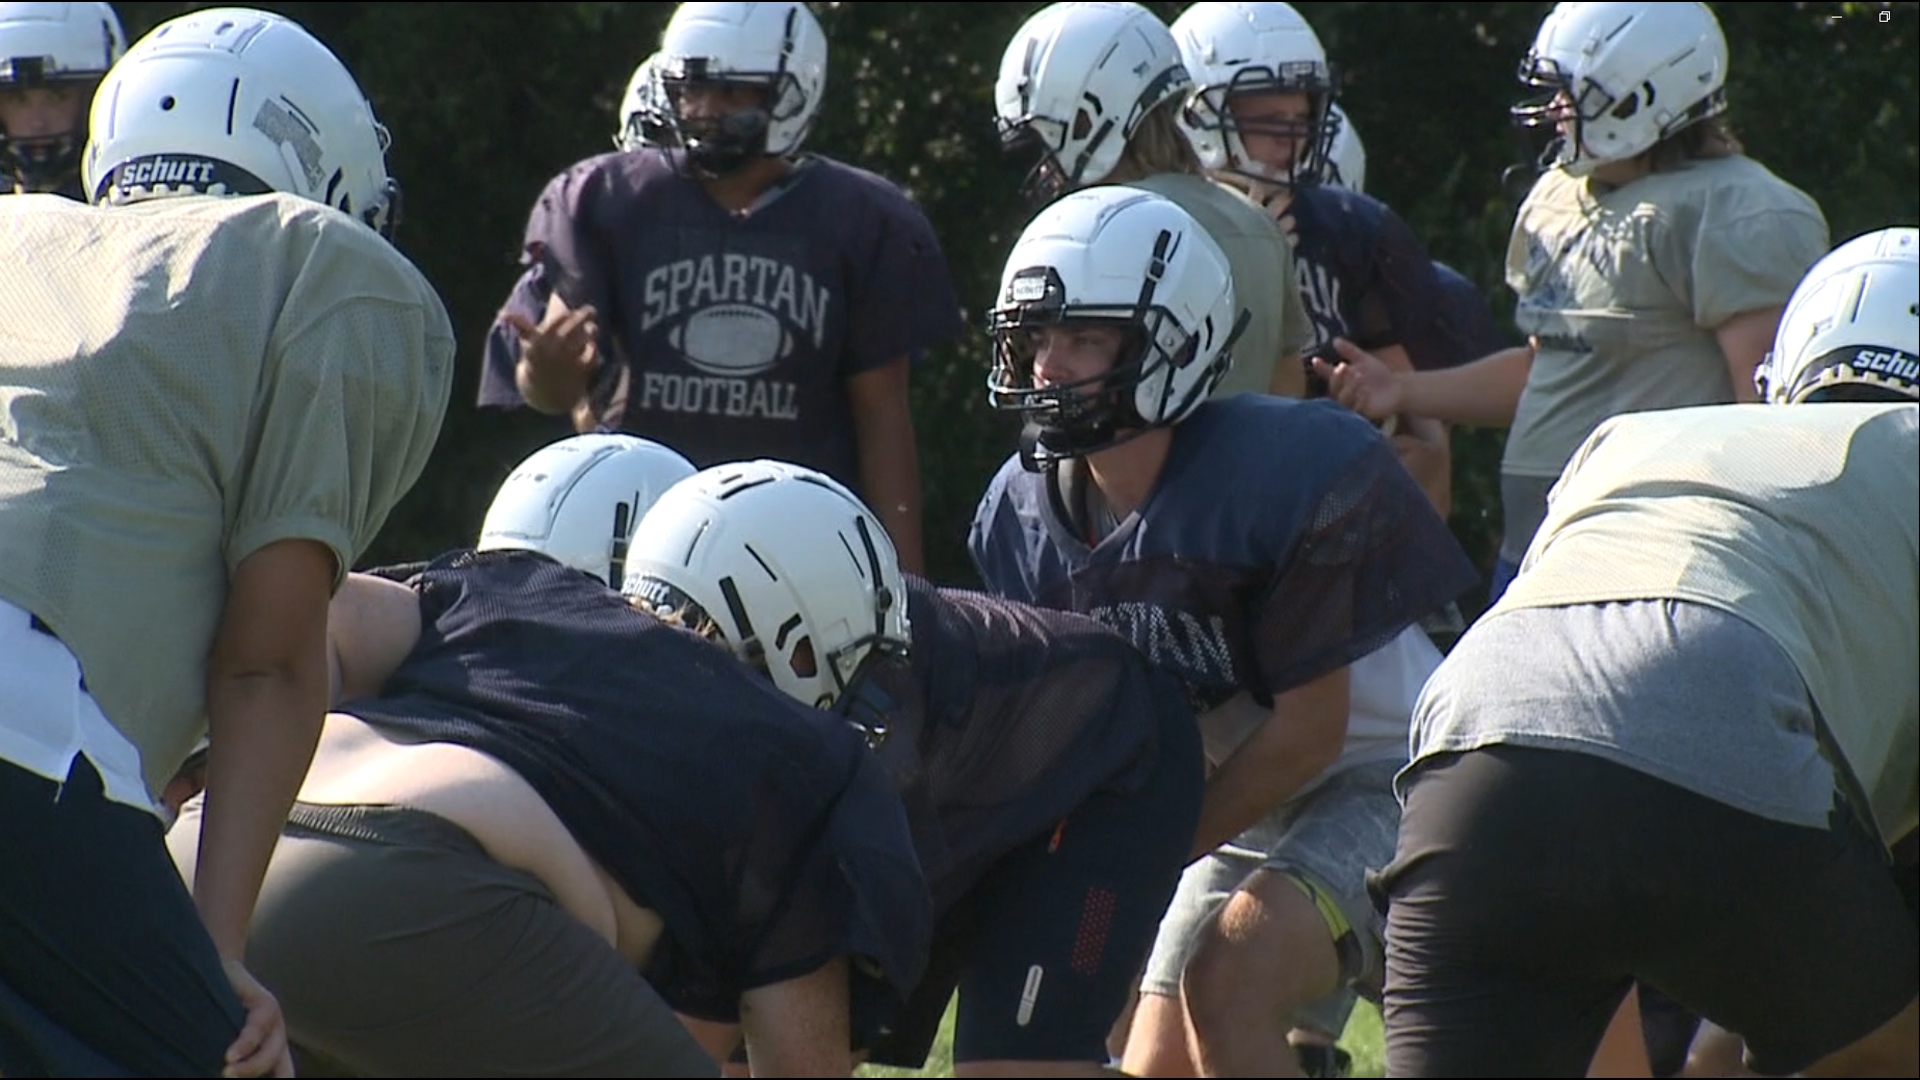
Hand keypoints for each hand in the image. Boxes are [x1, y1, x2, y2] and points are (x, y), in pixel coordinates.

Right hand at [222, 959, 292, 1077]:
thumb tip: (220, 1072)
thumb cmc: (214, 1013)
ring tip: (226, 1073)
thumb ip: (228, 1062)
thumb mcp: (222, 1041)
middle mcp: (277, 1039)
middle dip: (253, 1077)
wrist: (218, 969)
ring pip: (268, 1054)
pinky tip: (230, 1056)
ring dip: (247, 1069)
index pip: (282, 1076)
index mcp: (271, 1053)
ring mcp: (275, 1022)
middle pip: (278, 1070)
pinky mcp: (266, 1003)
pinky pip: (257, 1029)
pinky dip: (244, 1045)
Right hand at [504, 290, 599, 382]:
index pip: (555, 323)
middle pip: (572, 328)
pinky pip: (591, 356)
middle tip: (592, 310)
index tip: (570, 311)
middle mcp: (553, 352)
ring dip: (591, 331)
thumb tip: (502, 314)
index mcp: (539, 344)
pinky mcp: (579, 373)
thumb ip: (520, 326)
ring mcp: (567, 363)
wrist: (543, 393)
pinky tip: (592, 345)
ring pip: (583, 340)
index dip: (565, 315)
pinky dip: (593, 349)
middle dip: (583, 316)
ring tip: (593, 328)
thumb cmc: (535, 362)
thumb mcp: (527, 345)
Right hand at [1308, 338, 1404, 421]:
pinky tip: (1365, 392)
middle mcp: (1345, 392)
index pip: (1328, 374)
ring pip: (1342, 400)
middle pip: (1334, 388)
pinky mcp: (1361, 415)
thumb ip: (1350, 351)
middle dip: (1336, 377)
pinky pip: (1356, 410)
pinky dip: (1359, 400)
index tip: (1315, 360)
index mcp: (1343, 379)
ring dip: (1348, 388)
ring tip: (1358, 376)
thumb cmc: (1380, 375)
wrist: (1398, 389)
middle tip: (1343, 366)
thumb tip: (1335, 340)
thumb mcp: (1364, 360)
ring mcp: (1352, 404)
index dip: (1321, 368)